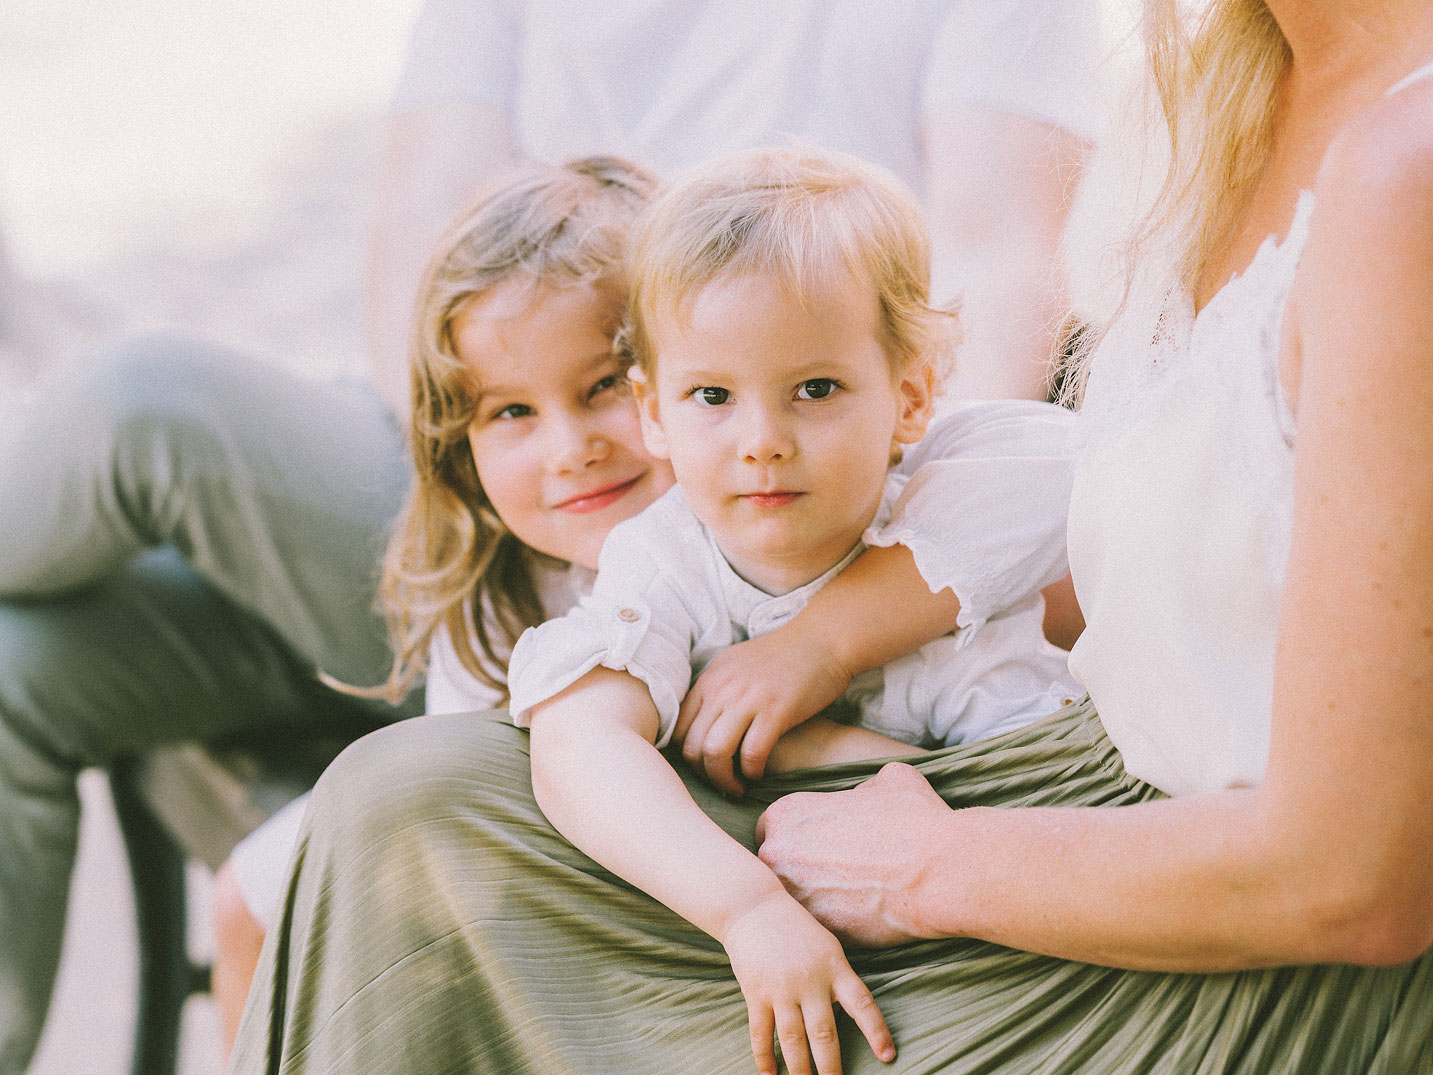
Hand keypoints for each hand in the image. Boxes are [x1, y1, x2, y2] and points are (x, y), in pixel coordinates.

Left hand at [676, 626, 851, 794]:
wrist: (823, 640)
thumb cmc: (783, 655)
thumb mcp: (736, 663)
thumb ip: (716, 689)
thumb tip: (702, 719)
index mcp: (710, 679)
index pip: (679, 729)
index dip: (689, 757)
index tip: (706, 767)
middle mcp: (722, 689)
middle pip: (693, 746)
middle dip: (704, 774)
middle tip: (722, 783)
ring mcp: (747, 699)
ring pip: (716, 753)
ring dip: (724, 780)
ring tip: (737, 787)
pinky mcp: (775, 711)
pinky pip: (751, 753)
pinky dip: (752, 771)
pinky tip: (758, 774)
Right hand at [721, 891, 894, 1074]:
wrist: (753, 907)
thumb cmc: (797, 929)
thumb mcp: (827, 948)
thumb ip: (838, 980)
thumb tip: (847, 1017)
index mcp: (834, 967)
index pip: (862, 1004)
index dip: (877, 1032)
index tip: (888, 1057)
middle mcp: (809, 981)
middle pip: (824, 1034)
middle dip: (831, 1068)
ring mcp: (780, 988)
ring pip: (792, 1041)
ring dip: (799, 1070)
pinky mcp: (755, 993)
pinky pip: (761, 1034)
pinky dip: (764, 1058)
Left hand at [756, 763, 952, 947]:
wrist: (939, 871)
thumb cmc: (916, 821)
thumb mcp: (888, 780)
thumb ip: (861, 787)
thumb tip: (862, 795)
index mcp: (786, 813)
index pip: (770, 830)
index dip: (796, 840)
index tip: (818, 850)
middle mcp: (777, 854)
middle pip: (774, 868)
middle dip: (799, 874)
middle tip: (833, 879)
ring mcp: (793, 896)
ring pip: (791, 903)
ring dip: (813, 902)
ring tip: (848, 903)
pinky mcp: (814, 931)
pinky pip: (814, 930)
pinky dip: (832, 927)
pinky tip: (859, 922)